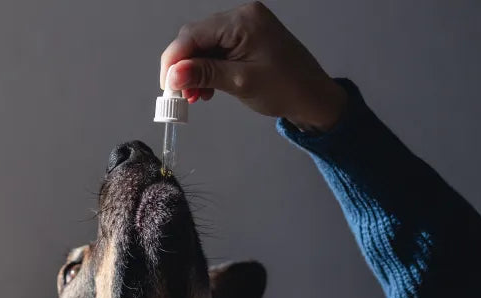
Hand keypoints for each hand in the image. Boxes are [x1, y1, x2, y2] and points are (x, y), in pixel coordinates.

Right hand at [160, 1, 346, 131]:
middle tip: (179, 95)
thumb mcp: (240, 82)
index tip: (166, 86)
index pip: (193, 34)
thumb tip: (173, 75)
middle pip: (195, 38)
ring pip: (203, 46)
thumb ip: (204, 75)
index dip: (174, 60)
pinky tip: (205, 89)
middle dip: (183, 67)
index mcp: (243, 21)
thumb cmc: (287, 88)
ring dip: (193, 71)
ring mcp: (244, 27)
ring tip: (195, 96)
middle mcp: (242, 17)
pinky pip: (216, 51)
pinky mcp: (245, 39)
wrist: (314, 97)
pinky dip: (206, 70)